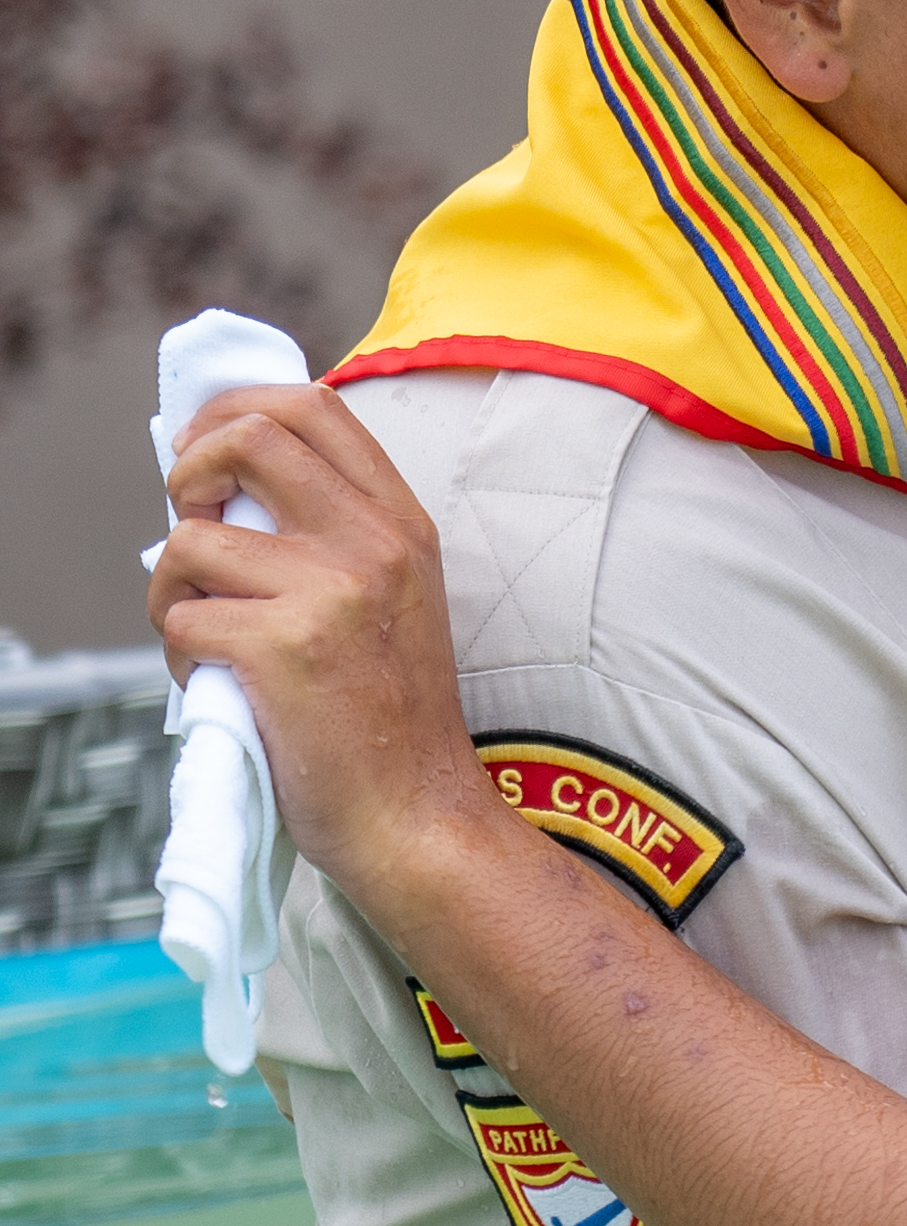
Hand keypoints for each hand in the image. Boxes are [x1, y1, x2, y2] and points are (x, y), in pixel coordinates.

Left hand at [145, 382, 505, 912]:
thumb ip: (334, 538)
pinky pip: (180, 618)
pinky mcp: (283, 649)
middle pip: (249, 435)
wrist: (420, 818)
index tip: (205, 449)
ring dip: (168, 590)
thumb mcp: (393, 602)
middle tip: (187, 521)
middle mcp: (375, 543)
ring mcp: (332, 592)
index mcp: (403, 525)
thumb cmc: (390, 722)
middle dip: (187, 470)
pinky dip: (175, 652)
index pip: (316, 407)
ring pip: (189, 541)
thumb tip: (220, 489)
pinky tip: (213, 684)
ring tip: (202, 636)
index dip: (239, 407)